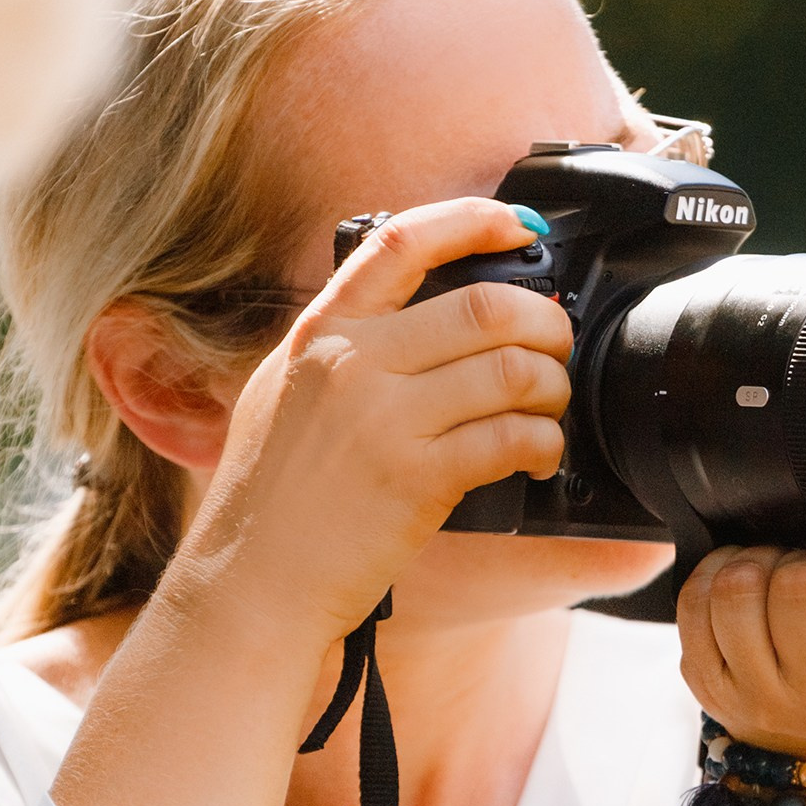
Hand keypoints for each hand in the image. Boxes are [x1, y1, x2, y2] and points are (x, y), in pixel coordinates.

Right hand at [184, 198, 570, 646]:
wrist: (249, 585)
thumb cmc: (268, 502)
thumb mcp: (281, 394)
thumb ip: (341, 351)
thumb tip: (416, 319)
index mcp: (319, 333)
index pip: (401, 243)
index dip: (472, 220)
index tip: (516, 226)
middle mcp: (351, 364)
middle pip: (486, 306)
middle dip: (546, 321)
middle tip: (556, 344)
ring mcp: (384, 421)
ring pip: (512, 371)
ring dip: (552, 386)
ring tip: (549, 406)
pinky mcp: (417, 479)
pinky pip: (512, 439)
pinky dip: (544, 444)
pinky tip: (540, 455)